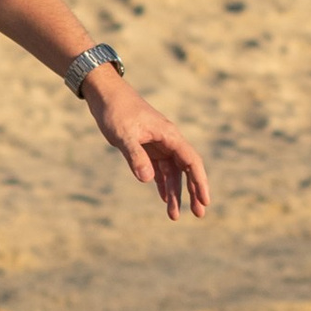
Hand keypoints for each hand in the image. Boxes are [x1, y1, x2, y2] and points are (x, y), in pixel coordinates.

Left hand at [83, 72, 210, 221]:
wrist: (105, 94)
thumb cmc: (116, 111)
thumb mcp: (124, 135)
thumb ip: (136, 156)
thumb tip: (147, 180)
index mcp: (169, 135)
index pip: (191, 161)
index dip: (200, 182)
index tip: (205, 201)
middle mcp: (168, 140)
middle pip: (187, 169)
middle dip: (193, 192)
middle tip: (199, 214)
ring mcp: (158, 144)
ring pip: (172, 172)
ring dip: (175, 193)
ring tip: (174, 216)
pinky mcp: (147, 147)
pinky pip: (159, 169)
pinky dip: (162, 184)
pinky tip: (164, 199)